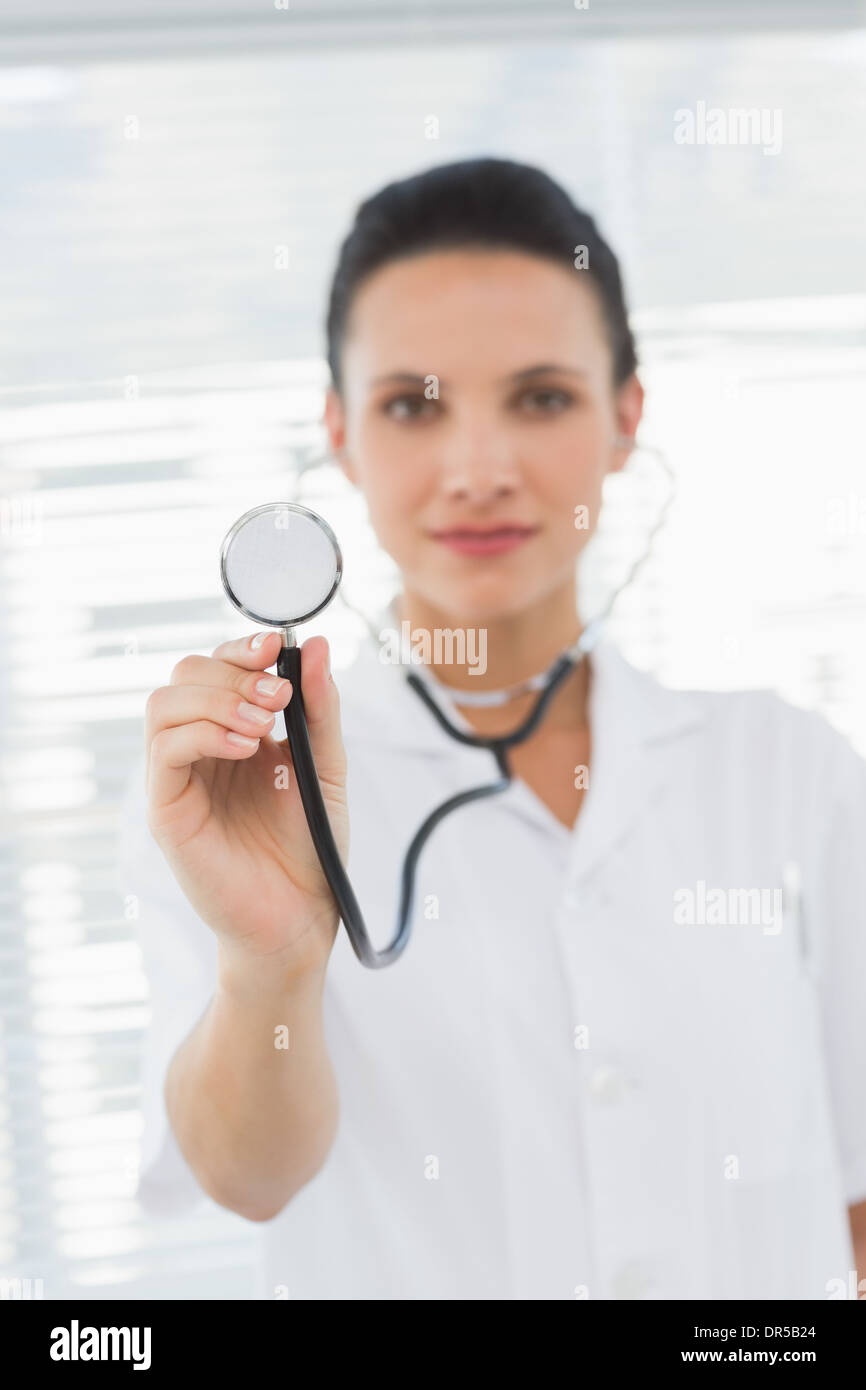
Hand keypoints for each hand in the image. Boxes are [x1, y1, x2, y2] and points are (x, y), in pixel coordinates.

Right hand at [145, 630, 346, 979]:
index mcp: (233, 731)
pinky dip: (202, 734)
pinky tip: (244, 748)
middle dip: (232, 672)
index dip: (241, 648)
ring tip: (264, 725)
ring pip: (164, 705)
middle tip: (278, 697)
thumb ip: (319, 708)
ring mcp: (178, 778)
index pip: (217, 666)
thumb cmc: (310, 845)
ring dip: (216, 700)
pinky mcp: (167, 810)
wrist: (302, 917)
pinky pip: (163, 751)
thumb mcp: (326, 765)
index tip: (276, 646)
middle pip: (184, 675)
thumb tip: (314, 645)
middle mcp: (199, 748)